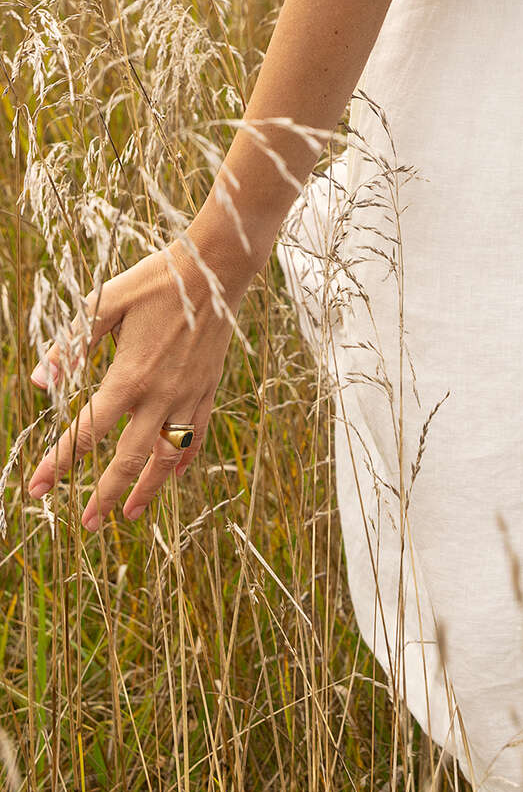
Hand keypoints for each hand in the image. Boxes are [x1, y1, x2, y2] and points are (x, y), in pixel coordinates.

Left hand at [26, 239, 246, 530]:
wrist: (217, 267)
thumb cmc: (156, 280)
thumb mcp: (105, 302)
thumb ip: (72, 344)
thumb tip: (39, 382)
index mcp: (130, 375)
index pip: (87, 432)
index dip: (58, 462)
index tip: (37, 488)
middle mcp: (161, 394)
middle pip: (129, 458)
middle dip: (106, 495)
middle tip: (88, 524)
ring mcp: (189, 393)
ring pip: (167, 454)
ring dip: (147, 488)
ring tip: (131, 514)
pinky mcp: (209, 387)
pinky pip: (197, 433)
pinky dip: (184, 459)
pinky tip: (173, 477)